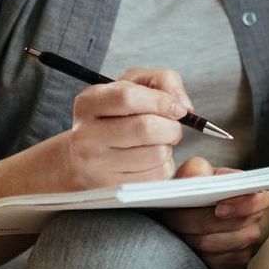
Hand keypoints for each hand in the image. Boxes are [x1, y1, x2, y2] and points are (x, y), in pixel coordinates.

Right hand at [63, 67, 190, 190]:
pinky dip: (163, 166)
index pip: (128, 97)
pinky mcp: (112, 187)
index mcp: (88, 103)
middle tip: (170, 127)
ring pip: (156, 153)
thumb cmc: (116, 116)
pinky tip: (150, 160)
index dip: (161, 101)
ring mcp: (95, 165)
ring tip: (156, 143)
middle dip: (171, 127)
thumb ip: (163, 81)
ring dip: (167, 147)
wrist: (85, 158)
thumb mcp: (134, 85)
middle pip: (146, 127)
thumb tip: (182, 107)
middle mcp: (86, 135)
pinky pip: (156, 175)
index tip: (178, 108)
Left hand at [158, 157, 268, 268]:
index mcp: (253, 191)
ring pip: (226, 246)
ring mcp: (248, 240)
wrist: (185, 208)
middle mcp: (256, 217)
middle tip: (175, 219)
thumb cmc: (194, 186)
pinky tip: (188, 245)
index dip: (243, 206)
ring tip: (178, 230)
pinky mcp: (237, 260)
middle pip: (238, 227)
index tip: (218, 209)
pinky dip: (201, 255)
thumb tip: (197, 179)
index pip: (262, 199)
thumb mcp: (193, 170)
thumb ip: (195, 169)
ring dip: (197, 240)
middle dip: (203, 224)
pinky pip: (222, 262)